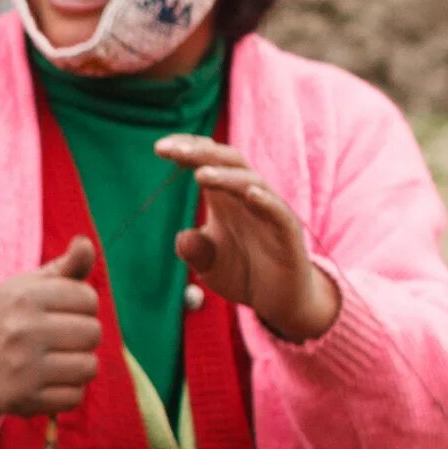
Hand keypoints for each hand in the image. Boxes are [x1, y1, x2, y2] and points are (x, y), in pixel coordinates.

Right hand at [0, 237, 103, 418]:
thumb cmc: (6, 319)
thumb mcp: (26, 287)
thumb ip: (64, 268)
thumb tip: (85, 244)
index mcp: (23, 297)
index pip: (88, 299)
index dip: (80, 306)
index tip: (59, 312)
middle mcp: (22, 331)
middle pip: (93, 333)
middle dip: (82, 336)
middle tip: (58, 339)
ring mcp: (23, 367)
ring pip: (89, 367)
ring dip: (78, 366)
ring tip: (55, 361)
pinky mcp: (25, 399)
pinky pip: (75, 397)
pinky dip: (67, 391)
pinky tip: (47, 382)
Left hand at [156, 136, 341, 341]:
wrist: (279, 301)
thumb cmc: (244, 273)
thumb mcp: (209, 265)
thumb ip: (195, 250)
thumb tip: (183, 237)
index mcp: (225, 198)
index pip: (208, 162)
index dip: (187, 151)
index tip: (159, 147)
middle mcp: (248, 198)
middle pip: (228, 162)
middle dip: (200, 153)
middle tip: (171, 150)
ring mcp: (270, 212)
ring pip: (251, 182)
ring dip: (226, 176)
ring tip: (200, 174)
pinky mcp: (288, 233)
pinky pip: (278, 211)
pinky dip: (265, 200)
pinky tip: (249, 194)